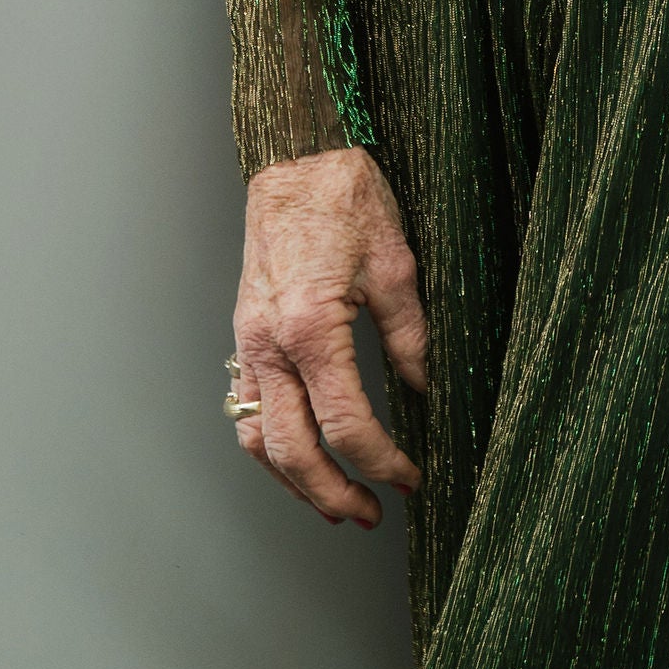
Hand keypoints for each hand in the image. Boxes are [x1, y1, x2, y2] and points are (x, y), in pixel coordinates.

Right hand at [230, 146, 427, 526]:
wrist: (296, 155)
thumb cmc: (345, 196)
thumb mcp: (395, 262)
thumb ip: (410, 334)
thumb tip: (424, 389)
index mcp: (311, 327)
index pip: (346, 424)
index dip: (382, 461)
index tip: (410, 477)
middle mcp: (269, 343)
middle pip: (290, 451)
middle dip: (330, 493)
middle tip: (370, 513)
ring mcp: (248, 340)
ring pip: (256, 439)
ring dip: (293, 481)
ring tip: (333, 503)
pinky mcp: (244, 332)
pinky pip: (247, 407)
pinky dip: (269, 445)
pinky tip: (298, 455)